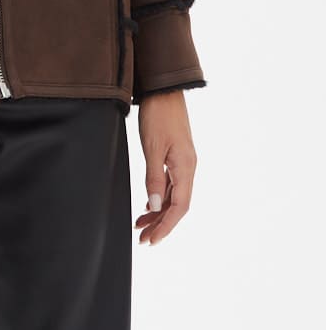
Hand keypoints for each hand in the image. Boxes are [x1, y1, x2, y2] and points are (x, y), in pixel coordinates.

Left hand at [134, 89, 197, 245]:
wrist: (163, 88)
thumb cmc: (158, 115)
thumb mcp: (152, 147)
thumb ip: (154, 177)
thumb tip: (155, 205)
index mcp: (186, 167)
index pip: (179, 207)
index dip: (166, 226)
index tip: (152, 240)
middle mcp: (188, 167)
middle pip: (178, 204)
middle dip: (161, 223)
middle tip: (143, 239)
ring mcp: (183, 161)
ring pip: (174, 194)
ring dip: (159, 211)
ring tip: (140, 224)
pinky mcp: (176, 154)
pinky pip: (171, 182)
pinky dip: (160, 195)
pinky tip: (149, 203)